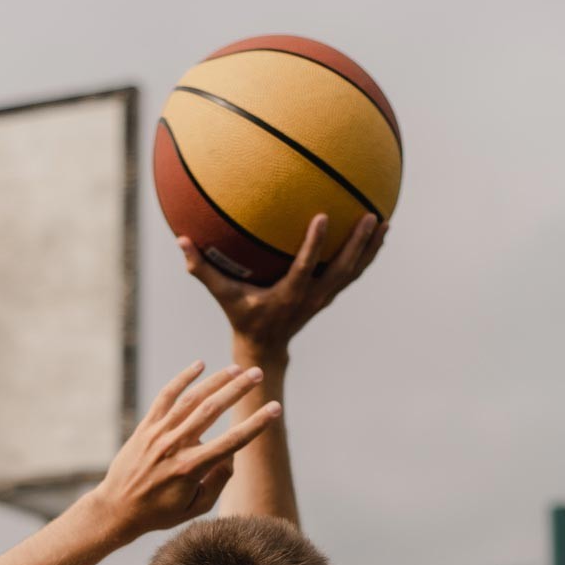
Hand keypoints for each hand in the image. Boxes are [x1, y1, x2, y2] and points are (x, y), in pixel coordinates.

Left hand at [91, 361, 281, 538]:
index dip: (256, 424)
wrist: (117, 509)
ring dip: (215, 381)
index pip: (232, 441)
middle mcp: (175, 446)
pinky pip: (165, 397)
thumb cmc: (160, 512)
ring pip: (191, 399)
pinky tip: (199, 365)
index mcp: (191, 468)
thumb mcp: (196, 508)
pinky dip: (182, 379)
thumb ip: (218, 481)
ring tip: (237, 369)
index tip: (275, 408)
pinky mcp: (145, 427)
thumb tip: (232, 455)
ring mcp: (158, 434)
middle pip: (212, 410)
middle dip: (238, 390)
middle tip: (257, 374)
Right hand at [178, 212, 387, 361]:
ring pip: (354, 272)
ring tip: (384, 222)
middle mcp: (312, 297)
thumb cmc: (241, 316)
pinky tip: (378, 234)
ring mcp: (324, 297)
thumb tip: (180, 239)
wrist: (265, 347)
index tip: (323, 216)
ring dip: (370, 249)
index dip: (316, 245)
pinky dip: (367, 255)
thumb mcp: (222, 295)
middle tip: (371, 216)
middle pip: (342, 270)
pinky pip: (352, 273)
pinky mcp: (329, 295)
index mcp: (289, 295)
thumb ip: (202, 269)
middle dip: (358, 244)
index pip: (306, 268)